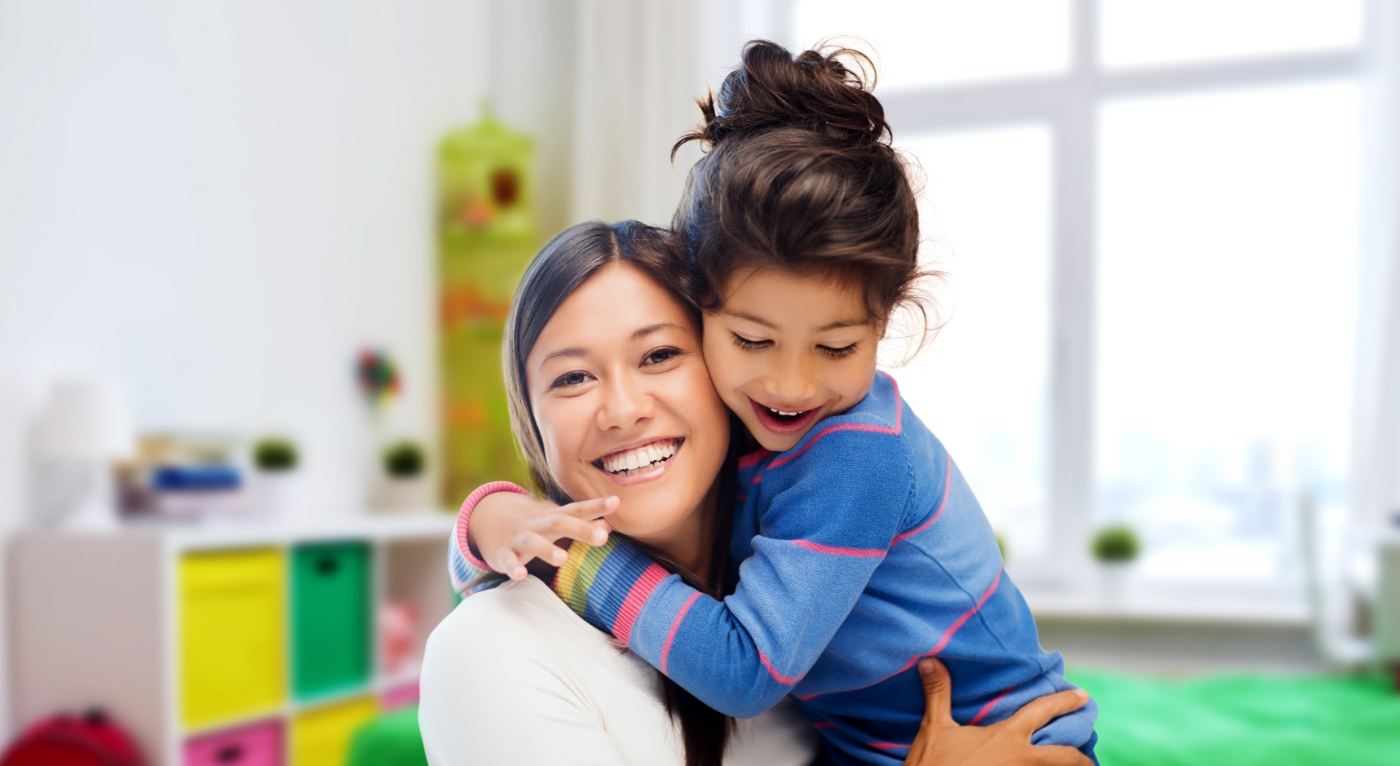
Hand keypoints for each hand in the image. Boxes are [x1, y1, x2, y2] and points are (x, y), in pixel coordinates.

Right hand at [470, 492, 618, 580]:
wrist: (486, 520)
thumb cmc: (534, 525)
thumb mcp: (556, 521)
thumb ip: (582, 523)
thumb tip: (609, 525)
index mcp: (553, 517)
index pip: (578, 510)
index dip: (596, 506)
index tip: (616, 501)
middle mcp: (538, 525)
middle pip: (559, 523)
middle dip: (581, 529)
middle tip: (602, 537)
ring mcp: (519, 538)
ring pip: (532, 542)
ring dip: (547, 549)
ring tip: (563, 558)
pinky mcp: (503, 554)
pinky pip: (507, 561)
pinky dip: (513, 567)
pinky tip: (520, 574)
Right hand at [904, 659, 1092, 765]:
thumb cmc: (935, 764)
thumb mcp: (934, 727)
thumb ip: (938, 693)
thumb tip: (930, 660)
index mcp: (1007, 737)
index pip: (1042, 712)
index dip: (1064, 702)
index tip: (1083, 697)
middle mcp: (1021, 759)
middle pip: (1064, 757)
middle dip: (1081, 757)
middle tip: (1090, 756)